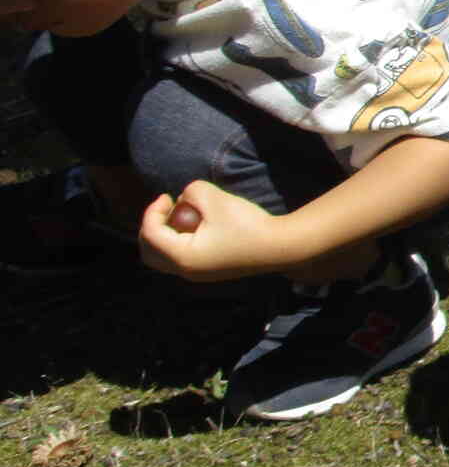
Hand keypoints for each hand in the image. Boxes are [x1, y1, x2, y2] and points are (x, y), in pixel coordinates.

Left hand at [138, 180, 295, 281]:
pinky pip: (180, 259)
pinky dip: (178, 243)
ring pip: (164, 258)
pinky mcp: (209, 272)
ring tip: (182, 217)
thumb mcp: (216, 199)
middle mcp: (185, 271)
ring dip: (165, 236)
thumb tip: (184, 199)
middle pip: (149, 253)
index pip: (150, 233)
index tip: (167, 195)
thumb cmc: (248, 224)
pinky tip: (198, 227)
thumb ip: (192, 191)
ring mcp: (198, 274)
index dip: (153, 210)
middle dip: (152, 227)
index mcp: (182, 257)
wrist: (281, 247)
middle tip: (167, 209)